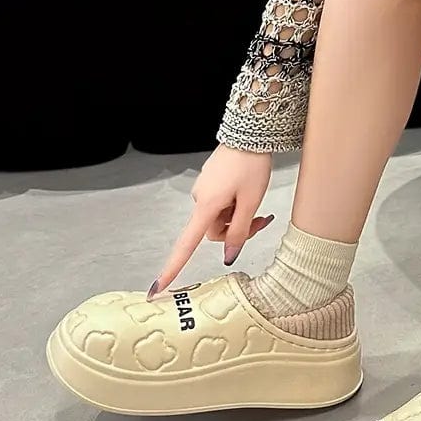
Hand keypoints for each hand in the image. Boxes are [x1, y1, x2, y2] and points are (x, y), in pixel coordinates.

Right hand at [148, 144, 272, 298]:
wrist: (250, 133)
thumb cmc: (251, 165)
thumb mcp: (251, 202)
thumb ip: (240, 231)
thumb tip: (229, 255)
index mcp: (206, 206)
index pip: (186, 244)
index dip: (173, 267)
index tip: (158, 286)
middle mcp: (200, 199)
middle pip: (214, 232)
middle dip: (236, 231)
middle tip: (262, 219)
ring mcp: (205, 190)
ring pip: (220, 218)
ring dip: (239, 216)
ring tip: (257, 202)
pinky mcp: (211, 183)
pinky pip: (222, 204)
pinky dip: (236, 205)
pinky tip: (248, 191)